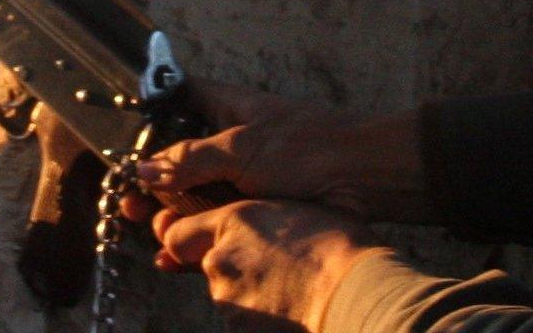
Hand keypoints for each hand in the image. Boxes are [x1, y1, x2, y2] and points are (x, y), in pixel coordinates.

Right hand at [125, 81, 433, 222]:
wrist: (364, 180)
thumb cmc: (310, 146)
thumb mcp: (241, 148)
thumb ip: (190, 159)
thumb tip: (145, 171)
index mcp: (227, 107)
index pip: (178, 99)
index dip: (150, 117)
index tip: (122, 140)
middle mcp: (231, 138)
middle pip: (181, 156)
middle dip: (154, 181)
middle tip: (129, 203)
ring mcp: (244, 173)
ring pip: (197, 193)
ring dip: (172, 214)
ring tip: (147, 231)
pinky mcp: (257, 205)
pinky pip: (218, 220)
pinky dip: (197, 236)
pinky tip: (173, 255)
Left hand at [153, 199, 379, 331]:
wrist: (355, 292)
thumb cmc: (340, 246)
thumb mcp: (297, 212)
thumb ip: (259, 221)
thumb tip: (251, 228)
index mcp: (232, 222)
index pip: (177, 235)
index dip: (186, 243)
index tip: (193, 249)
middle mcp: (220, 261)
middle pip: (210, 271)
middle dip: (235, 273)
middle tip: (278, 272)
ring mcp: (229, 302)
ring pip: (231, 301)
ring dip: (254, 300)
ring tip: (295, 295)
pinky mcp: (240, 332)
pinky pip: (247, 326)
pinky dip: (264, 324)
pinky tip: (295, 316)